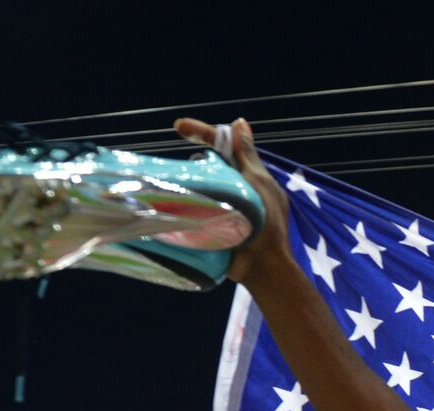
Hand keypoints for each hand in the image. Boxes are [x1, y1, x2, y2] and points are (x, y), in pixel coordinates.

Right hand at [174, 116, 292, 284]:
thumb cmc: (268, 225)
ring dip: (185, 181)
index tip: (179, 127)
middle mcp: (232, 187)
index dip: (202, 133)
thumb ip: (247, 155)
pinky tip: (165, 198)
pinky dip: (181, 202)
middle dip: (192, 162)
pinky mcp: (209, 224)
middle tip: (182, 169)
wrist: (262, 266)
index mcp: (247, 175)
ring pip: (197, 184)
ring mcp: (219, 205)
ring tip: (172, 183)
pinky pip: (192, 208)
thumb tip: (239, 122)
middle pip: (207, 164)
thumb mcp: (259, 184)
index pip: (223, 146)